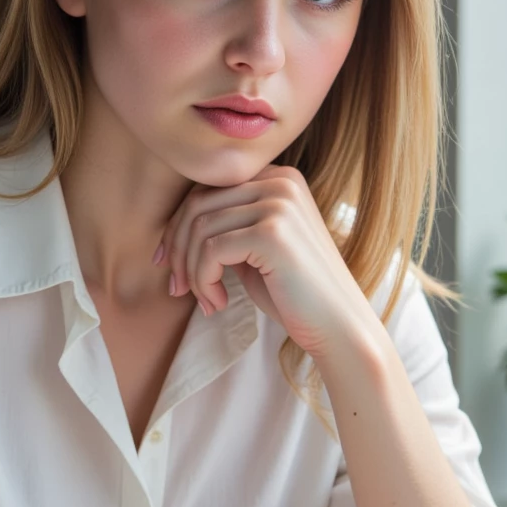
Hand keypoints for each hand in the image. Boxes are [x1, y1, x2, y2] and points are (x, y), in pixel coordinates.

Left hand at [153, 167, 373, 358]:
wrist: (339, 327)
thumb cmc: (294, 295)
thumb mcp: (254, 252)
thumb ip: (225, 229)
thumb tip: (172, 233)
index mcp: (278, 179)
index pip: (206, 189)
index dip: (177, 227)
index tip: (167, 264)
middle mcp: (280, 182)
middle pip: (197, 204)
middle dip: (178, 250)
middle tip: (177, 289)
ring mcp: (278, 204)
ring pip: (199, 229)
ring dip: (191, 272)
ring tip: (205, 301)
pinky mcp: (272, 232)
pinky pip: (210, 251)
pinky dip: (203, 281)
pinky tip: (218, 303)